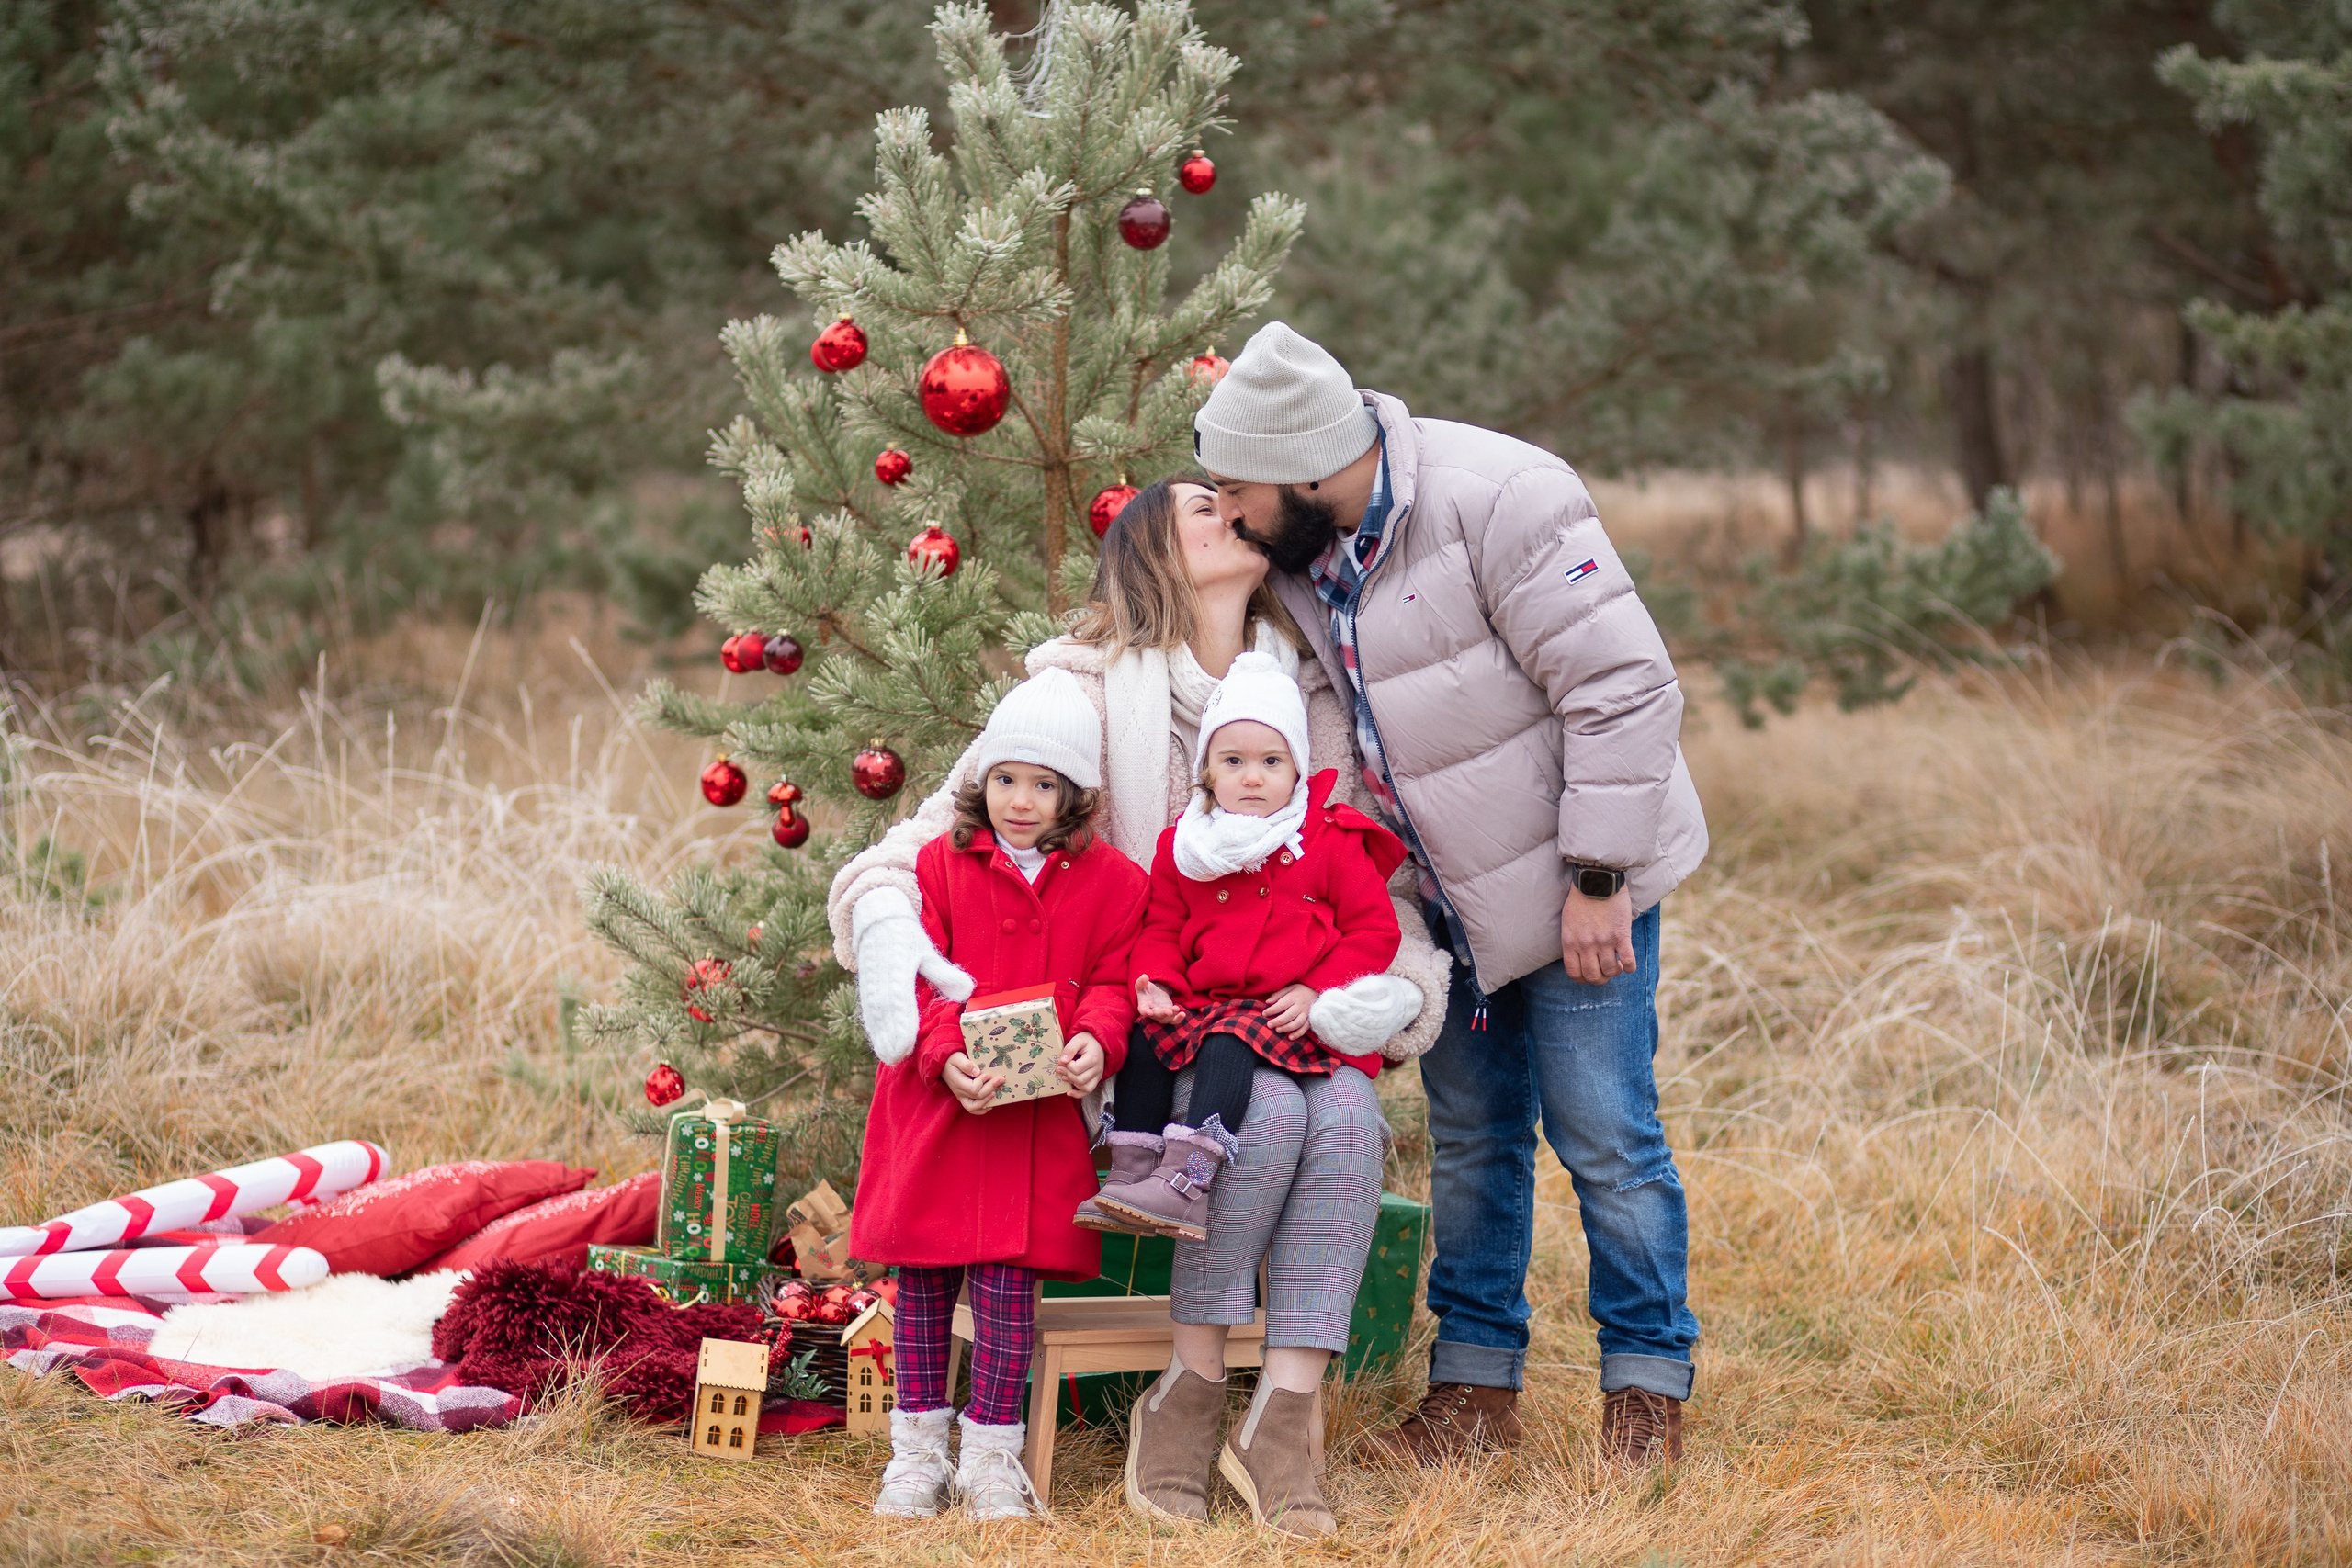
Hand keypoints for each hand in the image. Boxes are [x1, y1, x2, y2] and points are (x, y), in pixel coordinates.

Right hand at [852, 888, 973, 1065]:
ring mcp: (870, 983)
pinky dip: (875, 1028)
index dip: (901, 1023)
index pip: (899, 999)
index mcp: (897, 967)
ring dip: (881, 1036)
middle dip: (890, 1036)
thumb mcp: (926, 951)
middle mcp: (880, 978)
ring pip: (875, 1014)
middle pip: (884, 1012)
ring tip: (890, 1058)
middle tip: (897, 1058)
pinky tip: (881, 1044)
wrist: (876, 920)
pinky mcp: (865, 987)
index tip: (906, 1042)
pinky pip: (869, 1010)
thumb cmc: (905, 938)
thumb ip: (944, 974)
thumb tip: (967, 992)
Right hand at [943, 1051, 1002, 1113]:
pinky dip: (982, 1109)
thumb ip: (966, 1065)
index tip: (988, 1074)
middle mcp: (959, 1093)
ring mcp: (962, 1097)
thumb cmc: (952, 1060)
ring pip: (973, 1108)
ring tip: (996, 1092)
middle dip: (990, 1088)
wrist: (944, 1066)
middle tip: (1001, 1079)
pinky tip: (991, 1103)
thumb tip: (977, 1072)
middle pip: (977, 1097)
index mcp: (958, 1082)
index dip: (982, 1082)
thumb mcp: (958, 1058)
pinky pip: (973, 1109)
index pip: (973, 1088)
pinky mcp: (965, 1099)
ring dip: (987, 1101)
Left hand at [1057, 1032, 1105, 1094]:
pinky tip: (1069, 1092)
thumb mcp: (1078, 1039)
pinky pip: (1088, 1091)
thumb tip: (1062, 1061)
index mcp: (1093, 1058)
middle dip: (1067, 1074)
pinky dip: (1078, 1094)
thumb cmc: (1087, 1040)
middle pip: (1080, 1079)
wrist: (1098, 1043)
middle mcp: (1097, 1069)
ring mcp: (1097, 1075)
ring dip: (1072, 1083)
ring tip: (1064, 1076)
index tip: (1062, 1060)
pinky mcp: (1096, 1079)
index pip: (1077, 1068)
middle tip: (1059, 1068)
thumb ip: (1070, 1048)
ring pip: (1085, 1087)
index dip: (1067, 1066)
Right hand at [1134, 978, 1184, 1021]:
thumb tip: (1144, 976)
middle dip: (1163, 1013)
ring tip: (1177, 1009)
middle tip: (1169, 1011)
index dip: (1146, 1011)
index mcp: (1144, 1006)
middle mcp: (1152, 1013)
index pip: (1143, 1010)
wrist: (1154, 994)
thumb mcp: (1142, 985)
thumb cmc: (1146, 990)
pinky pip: (1173, 1020)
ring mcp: (1161, 1015)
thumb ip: (1141, 982)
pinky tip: (1183, 1014)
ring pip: (1166, 1019)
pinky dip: (1178, 1019)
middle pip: (1157, 1015)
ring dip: (1172, 1016)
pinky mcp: (1169, 1015)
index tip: (1149, 1012)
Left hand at [1264, 983, 1318, 1036]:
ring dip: (1287, 1028)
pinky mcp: (1310, 1019)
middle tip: (1269, 1025)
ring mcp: (1306, 1013)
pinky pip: (1305, 1028)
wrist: (1316, 991)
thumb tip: (1267, 1002)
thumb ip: (1278, 994)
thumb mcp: (1289, 987)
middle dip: (1278, 1021)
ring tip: (1277, 1030)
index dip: (1272, 1010)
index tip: (1264, 1014)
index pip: (1281, 1004)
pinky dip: (1298, 1033)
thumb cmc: (1299, 990)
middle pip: (1289, 1015)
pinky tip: (1290, 1037)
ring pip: (1297, 1023)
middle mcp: (1300, 1006)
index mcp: (1294, 997)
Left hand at [1560, 885, 1635, 984]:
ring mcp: (1604, 941)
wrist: (1597, 879)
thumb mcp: (1568, 921)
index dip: (1583, 979)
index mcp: (1570, 942)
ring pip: (1610, 971)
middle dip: (1600, 979)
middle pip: (1593, 976)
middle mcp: (1586, 945)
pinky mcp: (1621, 935)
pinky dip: (1629, 967)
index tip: (1589, 976)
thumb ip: (1573, 940)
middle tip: (1605, 973)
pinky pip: (1628, 961)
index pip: (1574, 973)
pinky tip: (1628, 965)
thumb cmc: (1581, 898)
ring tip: (1616, 965)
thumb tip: (1578, 956)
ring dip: (1614, 972)